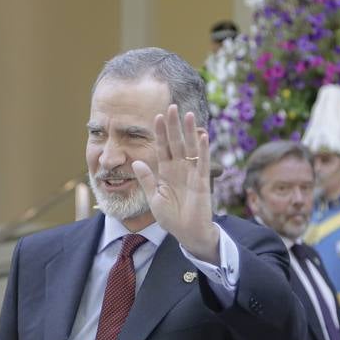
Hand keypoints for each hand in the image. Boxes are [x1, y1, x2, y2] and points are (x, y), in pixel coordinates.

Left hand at [131, 105, 218, 261]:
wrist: (187, 233)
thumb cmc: (171, 218)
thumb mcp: (154, 198)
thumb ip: (147, 179)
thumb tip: (136, 161)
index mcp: (166, 172)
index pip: (162, 148)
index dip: (160, 133)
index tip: (156, 117)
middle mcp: (179, 169)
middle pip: (176, 142)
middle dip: (173, 125)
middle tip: (172, 106)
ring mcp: (191, 173)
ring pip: (190, 148)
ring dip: (189, 131)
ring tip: (187, 115)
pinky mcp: (202, 181)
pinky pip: (202, 162)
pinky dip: (202, 149)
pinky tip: (202, 135)